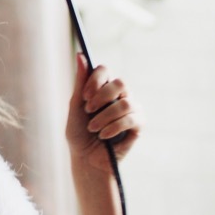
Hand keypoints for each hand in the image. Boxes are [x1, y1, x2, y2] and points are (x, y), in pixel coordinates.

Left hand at [65, 53, 139, 171]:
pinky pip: (131, 119)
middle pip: (120, 82)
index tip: (84, 97)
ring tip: (93, 129)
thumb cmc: (80, 133)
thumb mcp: (75, 108)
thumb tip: (80, 54)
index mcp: (103, 88)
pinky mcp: (139, 124)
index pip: (104, 70)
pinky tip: (103, 136)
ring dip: (105, 117)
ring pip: (125, 103)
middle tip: (88, 111)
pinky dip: (114, 127)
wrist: (87, 160)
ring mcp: (131, 108)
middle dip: (102, 97)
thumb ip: (80, 83)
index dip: (95, 81)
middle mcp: (120, 95)